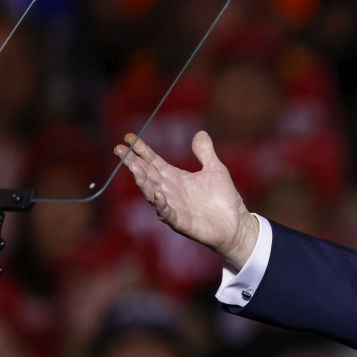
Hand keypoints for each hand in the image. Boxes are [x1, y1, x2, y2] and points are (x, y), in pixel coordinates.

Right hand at [114, 131, 258, 270]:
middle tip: (120, 149)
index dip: (141, 150)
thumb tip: (201, 133)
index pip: (153, 161)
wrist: (237, 223)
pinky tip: (158, 194)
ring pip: (152, 193)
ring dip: (142, 181)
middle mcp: (169, 191)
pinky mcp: (182, 222)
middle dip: (133, 162)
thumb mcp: (216, 170)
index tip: (128, 137)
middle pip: (148, 175)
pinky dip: (162, 205)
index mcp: (175, 177)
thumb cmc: (224, 198)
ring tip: (134, 167)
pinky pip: (168, 214)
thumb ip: (205, 153)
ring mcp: (173, 207)